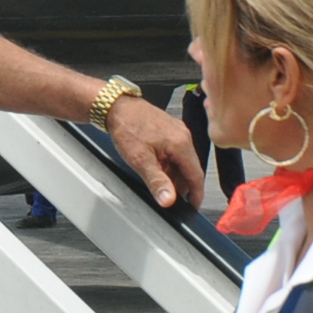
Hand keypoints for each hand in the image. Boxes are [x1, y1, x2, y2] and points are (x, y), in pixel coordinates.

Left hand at [106, 93, 205, 209]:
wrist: (115, 106)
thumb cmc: (127, 127)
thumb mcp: (140, 160)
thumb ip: (157, 181)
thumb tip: (168, 200)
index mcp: (181, 143)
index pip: (196, 175)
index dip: (196, 194)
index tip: (194, 206)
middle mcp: (183, 135)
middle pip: (190, 168)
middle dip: (184, 185)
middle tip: (173, 199)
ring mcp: (176, 130)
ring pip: (182, 159)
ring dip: (176, 174)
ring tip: (163, 185)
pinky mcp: (168, 128)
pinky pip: (175, 150)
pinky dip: (170, 163)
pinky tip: (158, 168)